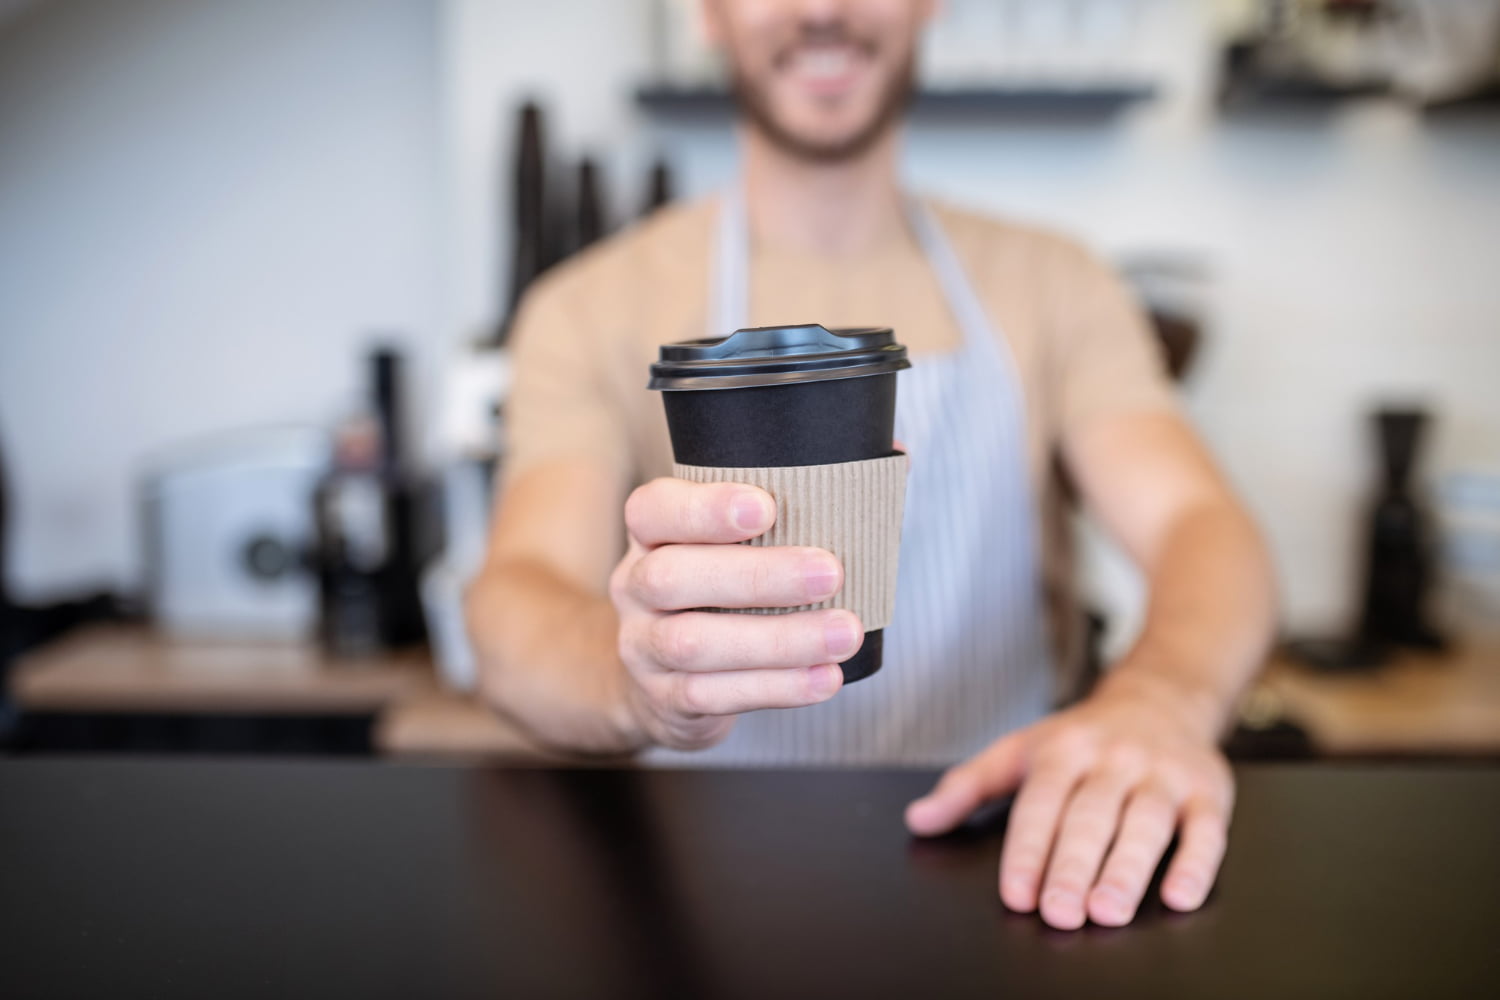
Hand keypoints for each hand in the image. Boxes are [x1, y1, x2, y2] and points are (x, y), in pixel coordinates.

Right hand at [609, 477, 861, 750]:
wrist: (661, 677)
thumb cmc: (722, 588)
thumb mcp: (734, 541)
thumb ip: (800, 498)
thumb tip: (890, 451)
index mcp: (651, 533)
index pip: (654, 508)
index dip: (704, 508)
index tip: (767, 507)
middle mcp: (635, 586)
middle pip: (674, 577)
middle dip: (758, 575)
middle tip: (831, 573)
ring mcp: (643, 646)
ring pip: (696, 643)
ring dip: (779, 639)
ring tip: (844, 632)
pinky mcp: (667, 699)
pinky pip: (714, 695)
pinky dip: (776, 687)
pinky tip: (824, 678)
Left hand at [904, 674, 1232, 928]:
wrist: (1161, 698)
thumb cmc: (1082, 738)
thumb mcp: (1019, 750)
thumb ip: (968, 786)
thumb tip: (919, 821)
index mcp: (1063, 750)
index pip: (1041, 802)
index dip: (1028, 849)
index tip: (1017, 893)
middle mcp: (1113, 759)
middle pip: (1091, 816)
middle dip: (1074, 867)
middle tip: (1061, 913)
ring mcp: (1162, 774)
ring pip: (1145, 823)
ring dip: (1128, 869)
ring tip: (1108, 911)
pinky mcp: (1208, 791)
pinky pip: (1206, 830)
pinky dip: (1196, 864)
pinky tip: (1178, 896)